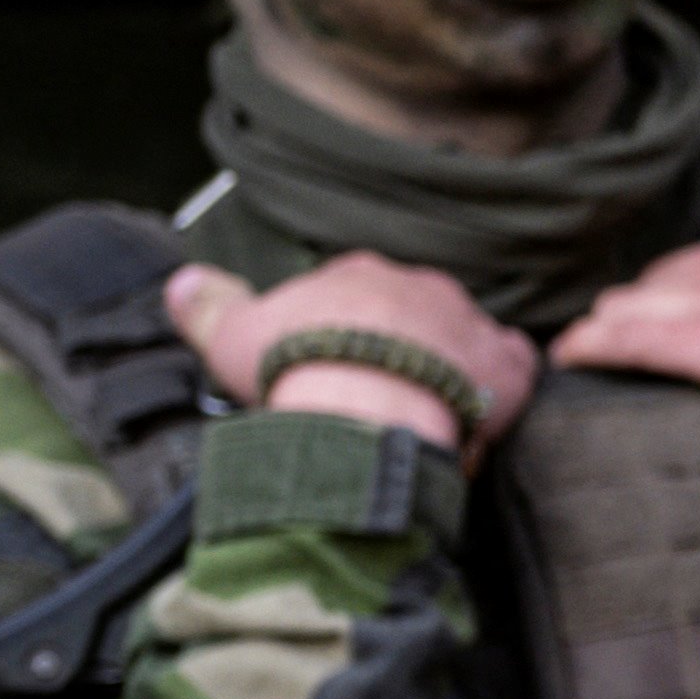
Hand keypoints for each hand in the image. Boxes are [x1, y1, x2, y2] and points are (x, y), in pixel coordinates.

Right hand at [169, 250, 536, 452]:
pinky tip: (475, 425)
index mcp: (357, 273)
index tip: (334, 376)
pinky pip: (515, 368)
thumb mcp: (230, 333)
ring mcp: (468, 322)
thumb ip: (209, 306)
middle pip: (412, 319)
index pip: (355, 297)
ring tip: (419, 423)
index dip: (344, 340)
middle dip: (397, 356)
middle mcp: (421, 285)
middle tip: (377, 405)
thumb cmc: (293, 368)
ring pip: (462, 343)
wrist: (361, 402)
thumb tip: (184, 283)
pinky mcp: (507, 365)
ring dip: (446, 376)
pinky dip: (499, 392)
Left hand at [563, 229, 699, 450]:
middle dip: (636, 312)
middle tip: (618, 348)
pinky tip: (569, 357)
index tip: (667, 322)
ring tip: (588, 355)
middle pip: (660, 281)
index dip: (677, 297)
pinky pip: (630, 337)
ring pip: (635, 305)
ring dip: (610, 330)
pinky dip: (593, 347)